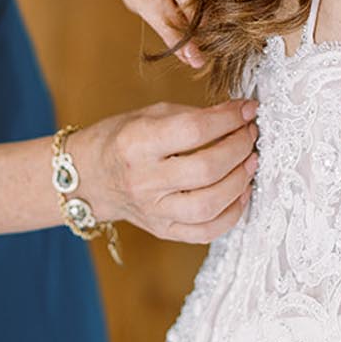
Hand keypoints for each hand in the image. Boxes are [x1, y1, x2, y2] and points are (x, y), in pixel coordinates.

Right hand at [69, 99, 258, 243]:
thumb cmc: (121, 139)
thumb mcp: (149, 115)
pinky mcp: (163, 231)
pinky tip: (240, 193)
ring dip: (240, 181)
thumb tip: (237, 114)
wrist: (89, 177)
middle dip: (239, 148)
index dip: (228, 118)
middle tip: (251, 134)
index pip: (193, 130)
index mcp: (137, 143)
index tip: (246, 109)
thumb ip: (192, 115)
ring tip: (251, 161)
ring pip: (209, 205)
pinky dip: (232, 214)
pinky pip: (206, 232)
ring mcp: (153, 211)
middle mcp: (144, 180)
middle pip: (206, 169)